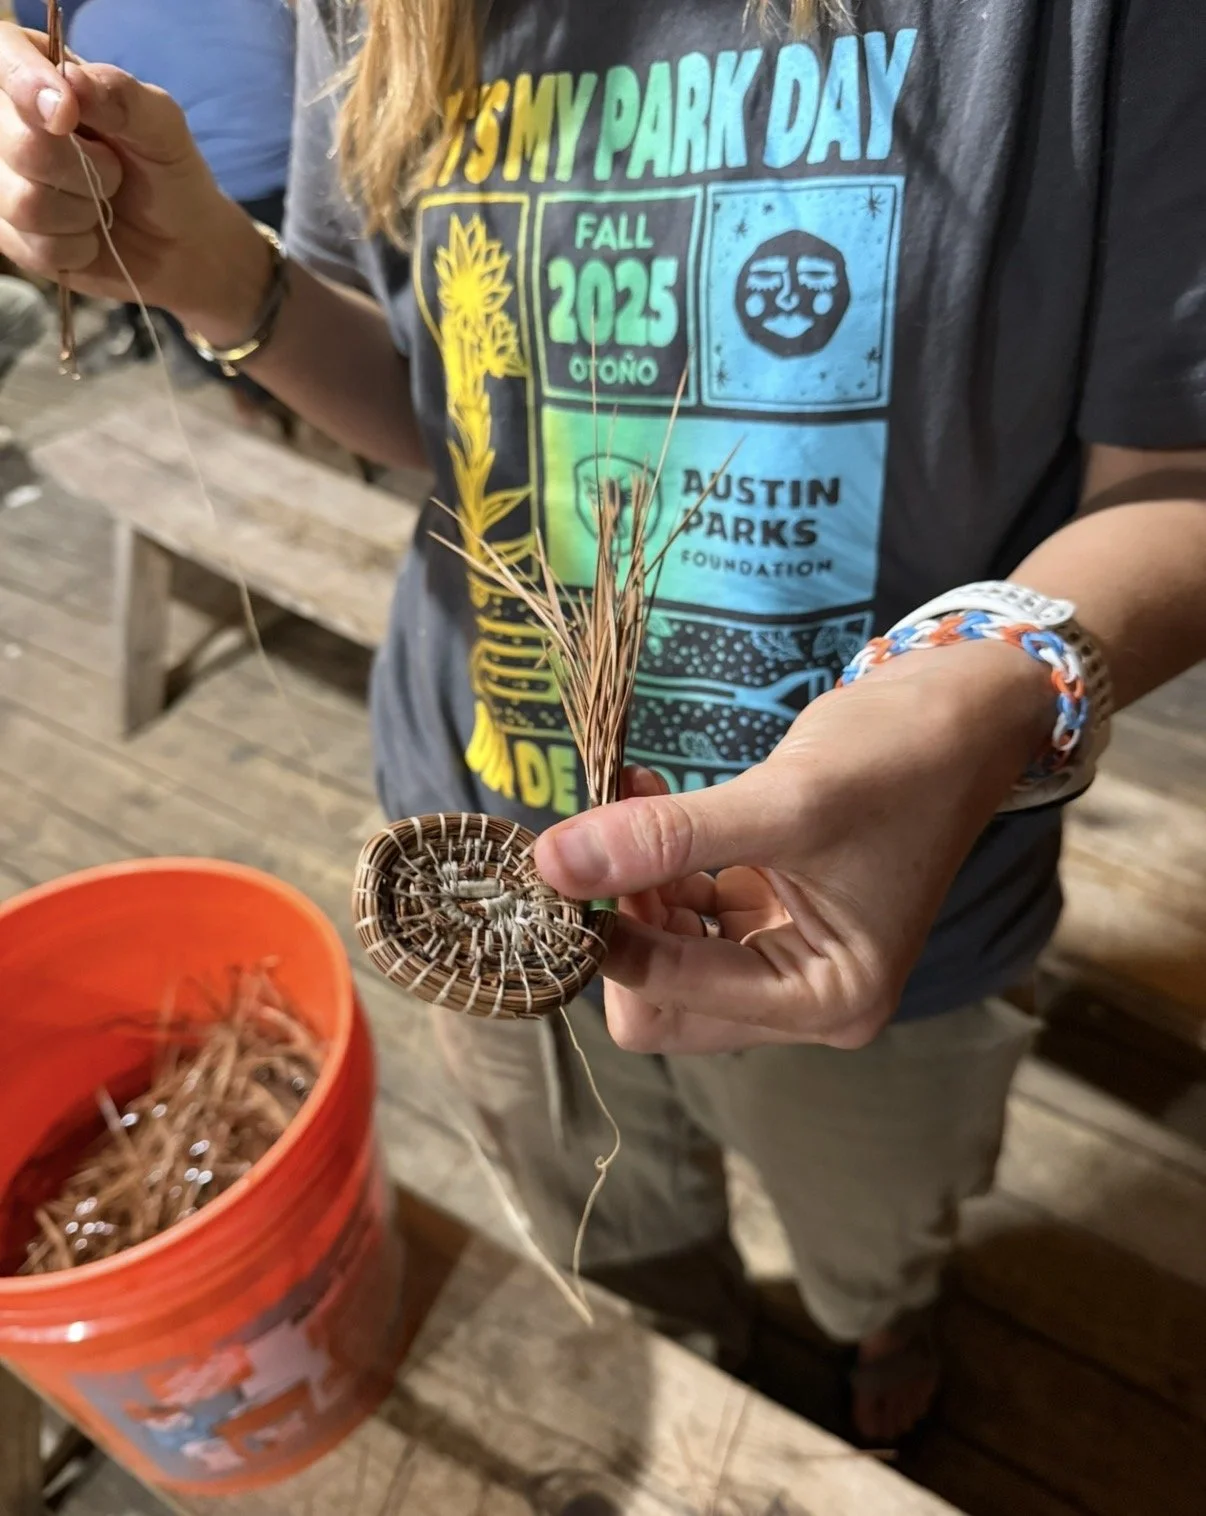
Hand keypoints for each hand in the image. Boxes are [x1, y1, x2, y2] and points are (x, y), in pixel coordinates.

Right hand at [0, 23, 260, 324]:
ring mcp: (5, 179)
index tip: (66, 114)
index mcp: (39, 73)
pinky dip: (75, 248)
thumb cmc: (167, 175)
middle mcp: (9, 122)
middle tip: (114, 172)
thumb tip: (72, 80)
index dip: (24, 81)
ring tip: (102, 204)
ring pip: (21, 201)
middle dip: (80, 168)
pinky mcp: (10, 235)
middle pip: (16, 141)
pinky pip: (31, 246)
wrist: (180, 248)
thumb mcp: (162, 126)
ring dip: (81, 211)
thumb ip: (121, 96)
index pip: (5, 56)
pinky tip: (90, 238)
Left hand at [535, 643, 1053, 1053]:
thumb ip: (667, 839)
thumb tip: (553, 863)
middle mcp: (803, 996)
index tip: (554, 864)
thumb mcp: (785, 801)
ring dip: (630, 879)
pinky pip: (684, 907)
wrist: (965, 711)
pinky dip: (654, 859)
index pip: (666, 1004)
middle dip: (618, 919)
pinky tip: (644, 792)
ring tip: (624, 794)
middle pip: (658, 998)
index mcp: (826, 1000)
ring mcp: (783, 954)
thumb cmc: (902, 758)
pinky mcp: (768, 911)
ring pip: (662, 950)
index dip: (603, 939)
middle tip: (588, 837)